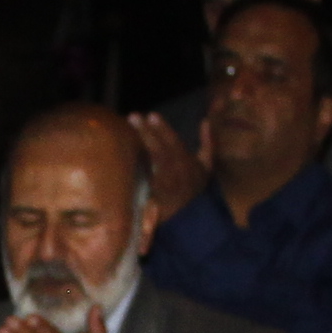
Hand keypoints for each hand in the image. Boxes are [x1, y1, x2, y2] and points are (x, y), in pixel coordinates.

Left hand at [126, 108, 209, 225]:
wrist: (189, 217)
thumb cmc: (195, 187)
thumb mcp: (207, 166)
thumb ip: (208, 143)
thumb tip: (206, 122)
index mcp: (188, 164)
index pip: (174, 143)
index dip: (163, 129)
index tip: (152, 115)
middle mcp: (175, 172)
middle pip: (159, 150)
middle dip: (147, 132)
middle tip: (133, 116)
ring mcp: (162, 184)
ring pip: (149, 161)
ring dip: (139, 144)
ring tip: (128, 127)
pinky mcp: (151, 194)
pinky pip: (141, 177)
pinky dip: (133, 163)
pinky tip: (122, 151)